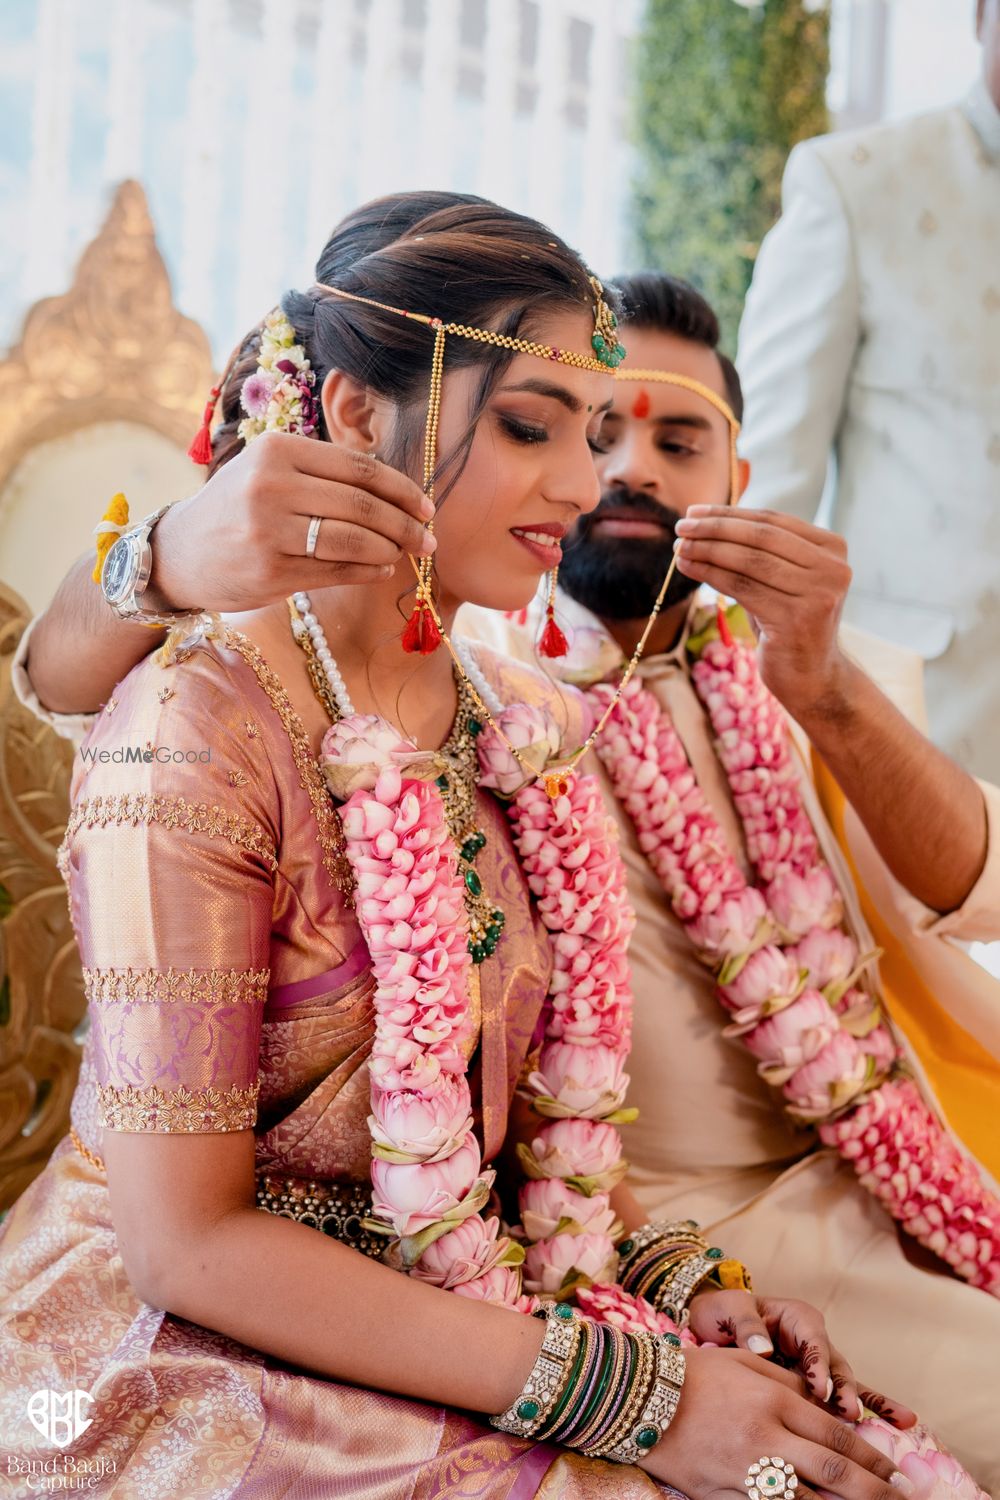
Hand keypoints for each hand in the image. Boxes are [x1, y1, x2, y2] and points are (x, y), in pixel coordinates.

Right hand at [149, 431, 434, 611]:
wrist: (180, 552)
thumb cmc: (238, 507)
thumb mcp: (271, 470)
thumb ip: (324, 473)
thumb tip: (398, 491)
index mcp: (278, 450)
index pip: (361, 469)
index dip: (403, 490)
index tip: (428, 507)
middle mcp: (271, 486)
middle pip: (363, 506)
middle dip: (406, 525)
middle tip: (429, 540)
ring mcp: (269, 531)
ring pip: (354, 541)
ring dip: (391, 549)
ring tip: (407, 554)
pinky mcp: (270, 571)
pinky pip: (337, 571)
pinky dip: (368, 571)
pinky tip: (380, 568)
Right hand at [638, 1346, 914, 1499]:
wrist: (639, 1397)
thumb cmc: (696, 1374)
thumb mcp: (745, 1365)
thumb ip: (786, 1384)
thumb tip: (822, 1404)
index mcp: (772, 1401)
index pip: (834, 1433)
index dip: (870, 1455)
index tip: (895, 1472)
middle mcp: (764, 1438)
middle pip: (832, 1470)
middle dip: (873, 1490)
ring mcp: (744, 1472)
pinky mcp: (722, 1496)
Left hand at [673, 506, 852, 716]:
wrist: (812, 677)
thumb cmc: (788, 623)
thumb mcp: (780, 579)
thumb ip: (759, 550)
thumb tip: (703, 521)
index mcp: (833, 548)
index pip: (772, 521)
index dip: (729, 514)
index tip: (694, 512)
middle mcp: (832, 568)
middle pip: (761, 537)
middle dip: (715, 529)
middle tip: (680, 526)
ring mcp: (818, 593)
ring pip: (749, 561)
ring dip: (708, 550)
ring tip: (679, 547)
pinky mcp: (796, 618)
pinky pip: (742, 588)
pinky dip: (710, 574)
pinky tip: (688, 568)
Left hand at [686, 1289, 914, 1429]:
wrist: (713, 1324)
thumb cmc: (723, 1312)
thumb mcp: (730, 1309)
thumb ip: (747, 1326)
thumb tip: (762, 1348)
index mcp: (797, 1317)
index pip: (813, 1342)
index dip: (818, 1365)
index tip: (819, 1390)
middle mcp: (814, 1340)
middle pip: (835, 1365)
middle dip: (844, 1389)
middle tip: (848, 1413)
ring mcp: (819, 1364)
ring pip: (847, 1383)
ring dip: (865, 1402)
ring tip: (896, 1421)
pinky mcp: (817, 1385)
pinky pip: (845, 1396)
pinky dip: (872, 1408)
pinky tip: (903, 1421)